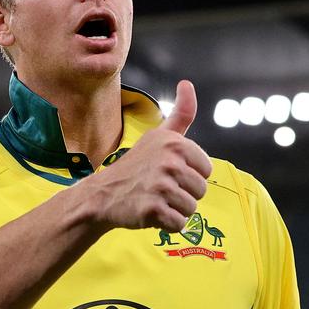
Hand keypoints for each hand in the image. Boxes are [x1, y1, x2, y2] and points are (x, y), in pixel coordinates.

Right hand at [87, 80, 211, 232]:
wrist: (102, 194)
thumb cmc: (136, 165)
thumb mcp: (158, 136)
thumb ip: (180, 114)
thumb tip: (187, 83)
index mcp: (174, 143)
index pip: (206, 170)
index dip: (189, 175)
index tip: (167, 172)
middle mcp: (169, 162)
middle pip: (201, 190)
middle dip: (182, 194)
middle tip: (158, 188)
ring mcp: (160, 186)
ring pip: (191, 209)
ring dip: (175, 210)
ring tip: (154, 199)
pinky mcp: (153, 209)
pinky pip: (179, 225)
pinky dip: (166, 225)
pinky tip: (150, 213)